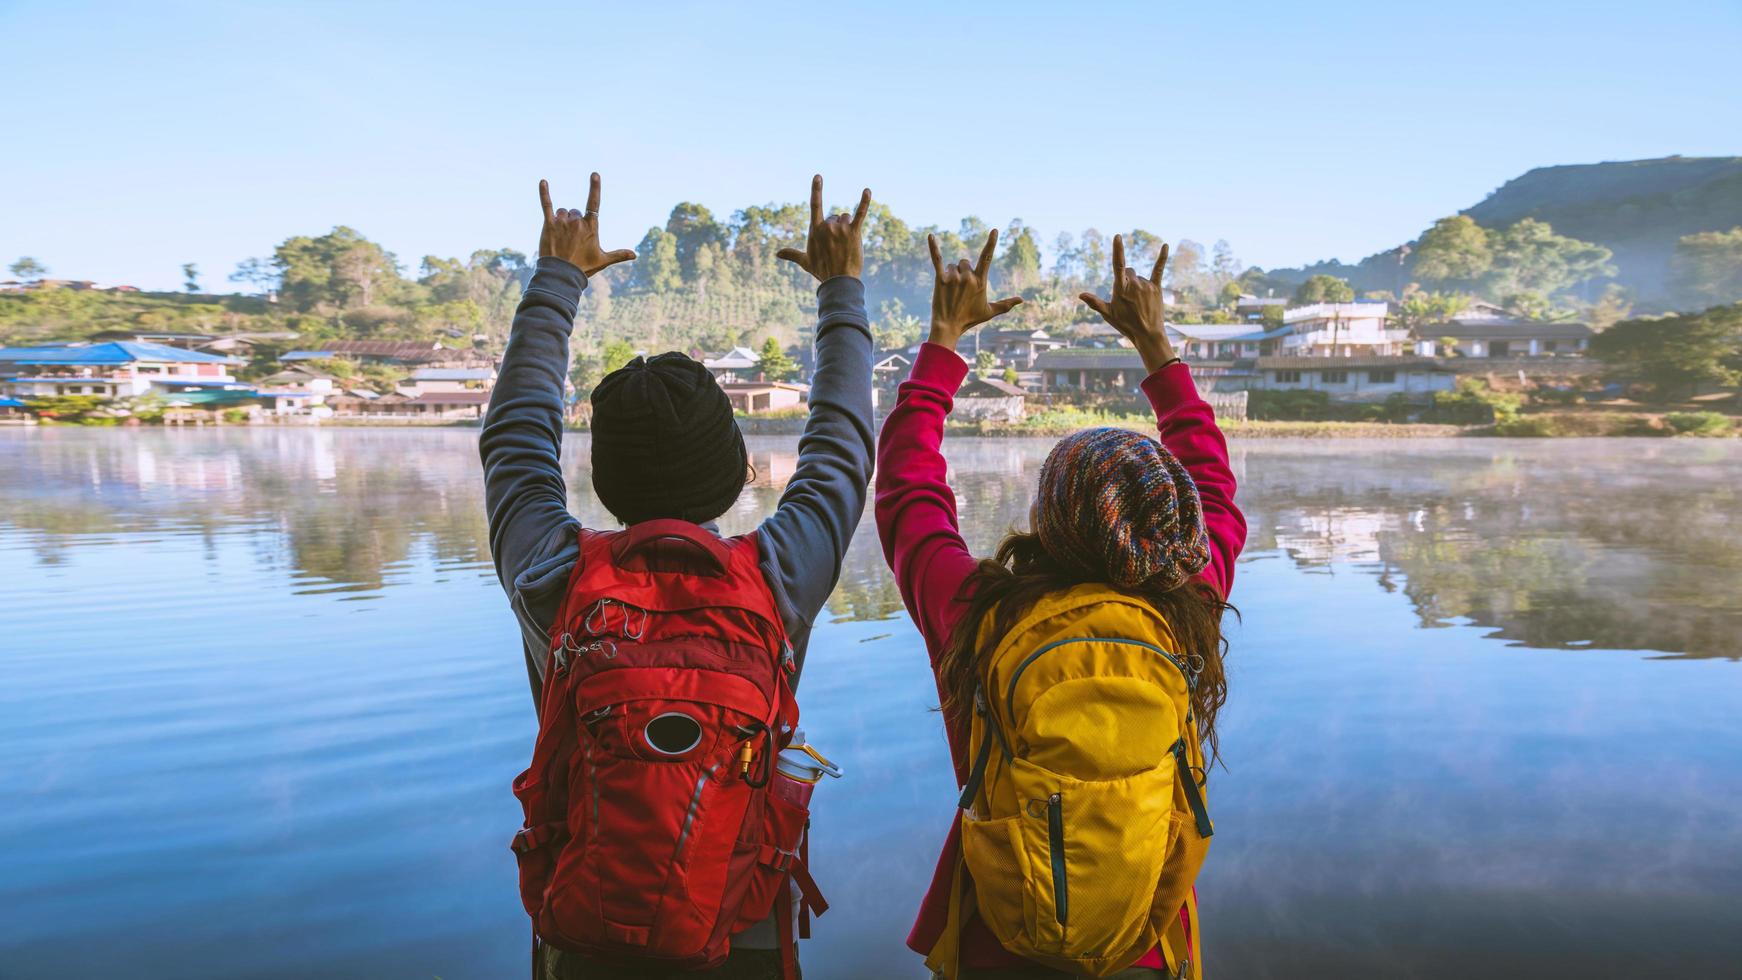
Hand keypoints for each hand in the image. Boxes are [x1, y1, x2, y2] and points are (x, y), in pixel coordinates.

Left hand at [538, 174, 636, 276]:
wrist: (562, 275)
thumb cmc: (583, 267)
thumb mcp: (603, 260)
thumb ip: (619, 254)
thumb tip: (635, 255)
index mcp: (591, 227)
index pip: (594, 202)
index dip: (595, 188)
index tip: (594, 174)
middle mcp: (577, 221)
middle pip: (575, 212)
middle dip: (574, 222)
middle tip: (571, 241)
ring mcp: (563, 222)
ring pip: (562, 212)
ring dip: (562, 220)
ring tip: (561, 238)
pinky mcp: (549, 224)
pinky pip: (546, 205)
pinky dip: (544, 193)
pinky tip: (543, 181)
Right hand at [776, 175, 870, 281]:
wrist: (839, 281)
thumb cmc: (822, 271)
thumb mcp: (805, 261)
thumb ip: (792, 254)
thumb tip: (777, 254)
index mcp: (815, 229)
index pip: (815, 205)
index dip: (816, 189)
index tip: (818, 176)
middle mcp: (827, 226)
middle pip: (835, 217)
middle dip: (837, 229)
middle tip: (837, 247)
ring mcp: (841, 228)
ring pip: (847, 218)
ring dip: (848, 227)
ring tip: (846, 245)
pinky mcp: (855, 232)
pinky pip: (860, 213)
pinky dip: (864, 201)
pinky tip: (867, 190)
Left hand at [926, 229, 1022, 349]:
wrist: (948, 326)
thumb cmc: (969, 319)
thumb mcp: (990, 312)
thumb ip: (1006, 304)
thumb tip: (1022, 300)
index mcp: (980, 281)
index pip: (987, 258)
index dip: (991, 243)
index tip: (994, 231)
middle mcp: (967, 277)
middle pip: (965, 263)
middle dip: (962, 272)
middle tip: (959, 291)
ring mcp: (953, 277)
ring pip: (952, 266)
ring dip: (951, 274)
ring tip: (950, 291)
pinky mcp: (940, 278)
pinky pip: (937, 259)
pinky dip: (933, 247)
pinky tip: (930, 236)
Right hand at [1079, 234, 1175, 371]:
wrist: (1147, 334)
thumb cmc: (1126, 325)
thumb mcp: (1108, 314)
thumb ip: (1095, 302)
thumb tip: (1080, 295)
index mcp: (1121, 288)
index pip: (1118, 264)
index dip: (1117, 249)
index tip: (1117, 236)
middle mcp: (1135, 284)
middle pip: (1128, 271)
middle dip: (1126, 280)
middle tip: (1128, 300)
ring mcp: (1147, 285)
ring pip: (1139, 277)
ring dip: (1137, 285)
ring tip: (1139, 303)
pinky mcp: (1157, 287)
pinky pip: (1158, 269)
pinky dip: (1162, 257)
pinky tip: (1165, 245)